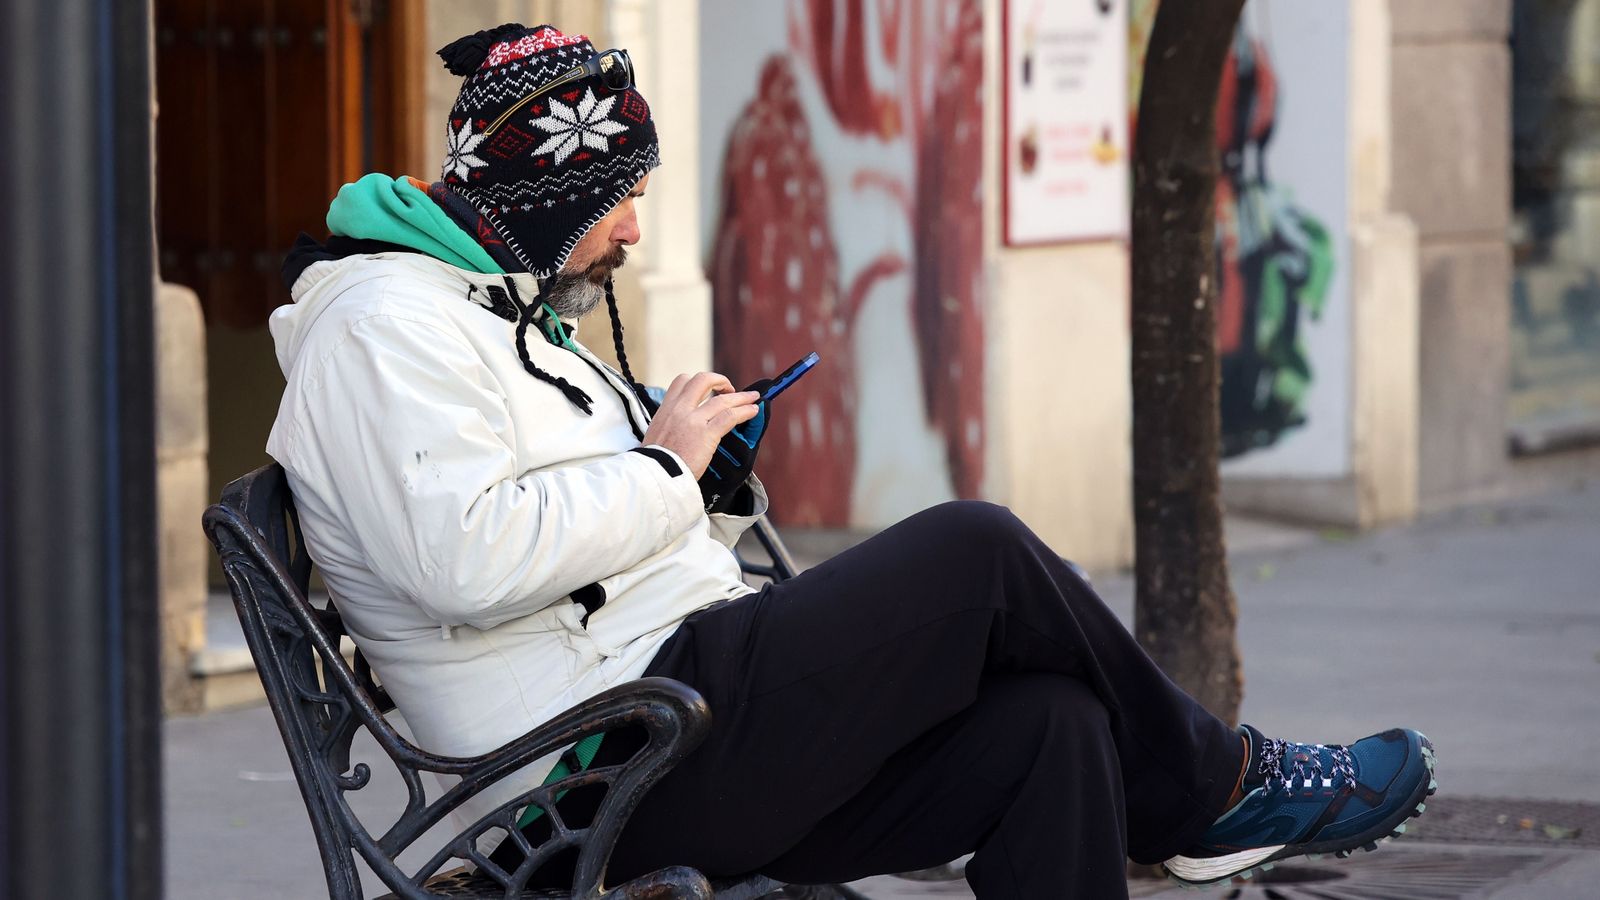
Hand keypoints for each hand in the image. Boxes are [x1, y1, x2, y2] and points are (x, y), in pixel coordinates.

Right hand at [641, 372, 761, 478]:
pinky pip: (730, 416)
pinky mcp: (706, 434)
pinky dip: (745, 411)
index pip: (681, 382)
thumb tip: (678, 432)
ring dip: (741, 397)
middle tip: (729, 390)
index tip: (708, 391)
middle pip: (702, 380)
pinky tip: (753, 411)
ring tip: (753, 399)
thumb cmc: (654, 464)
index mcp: (665, 410)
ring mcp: (693, 421)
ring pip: (722, 399)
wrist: (654, 477)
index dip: (698, 382)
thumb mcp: (653, 437)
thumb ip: (668, 427)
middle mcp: (679, 410)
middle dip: (720, 380)